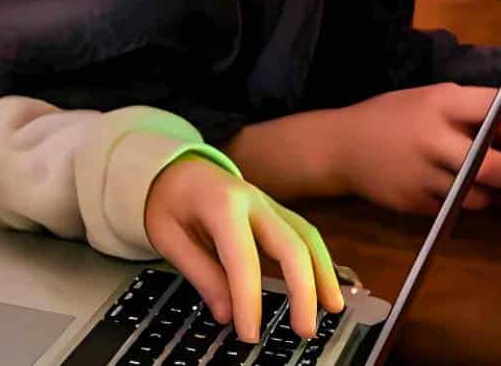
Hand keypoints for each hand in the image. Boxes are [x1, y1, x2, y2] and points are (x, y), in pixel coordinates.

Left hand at [144, 154, 346, 344]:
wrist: (175, 167)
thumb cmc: (168, 201)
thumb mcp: (168, 238)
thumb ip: (200, 274)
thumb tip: (227, 313)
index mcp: (222, 205)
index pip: (243, 259)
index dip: (249, 300)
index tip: (250, 333)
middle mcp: (253, 201)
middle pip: (291, 245)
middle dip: (302, 289)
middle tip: (303, 329)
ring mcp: (269, 204)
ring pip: (307, 237)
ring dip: (323, 273)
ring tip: (332, 308)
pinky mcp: (276, 211)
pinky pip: (304, 235)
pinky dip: (320, 261)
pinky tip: (325, 285)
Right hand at [330, 83, 500, 213]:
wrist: (340, 146)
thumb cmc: (392, 116)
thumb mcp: (432, 101)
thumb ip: (474, 115)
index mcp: (440, 103)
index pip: (497, 107)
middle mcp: (433, 138)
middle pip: (492, 164)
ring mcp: (422, 173)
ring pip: (479, 193)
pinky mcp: (415, 201)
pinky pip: (457, 206)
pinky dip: (470, 201)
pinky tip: (470, 191)